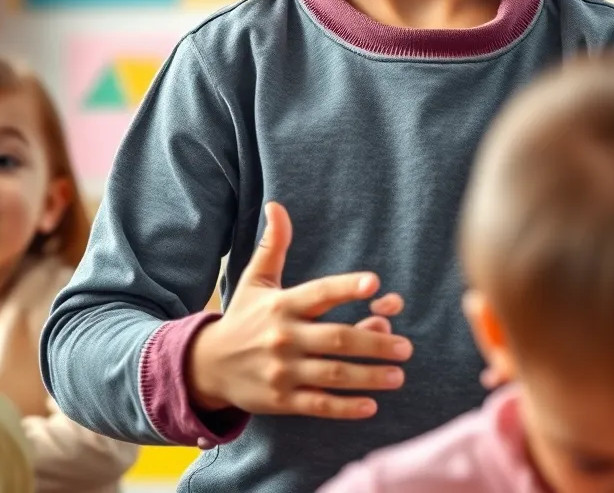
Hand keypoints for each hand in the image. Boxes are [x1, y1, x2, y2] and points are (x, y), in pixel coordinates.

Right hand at [186, 202, 413, 419]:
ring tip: (399, 374)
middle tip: (407, 346)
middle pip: (336, 338)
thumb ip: (273, 245)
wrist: (206, 367)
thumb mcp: (255, 279)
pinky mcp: (282, 400)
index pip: (320, 293)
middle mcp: (284, 336)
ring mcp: (283, 371)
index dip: (346, 287)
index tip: (374, 283)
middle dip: (374, 342)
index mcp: (283, 304)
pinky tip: (371, 406)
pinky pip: (318, 405)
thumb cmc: (243, 317)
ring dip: (369, 376)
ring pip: (333, 374)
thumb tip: (277, 205)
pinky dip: (345, 408)